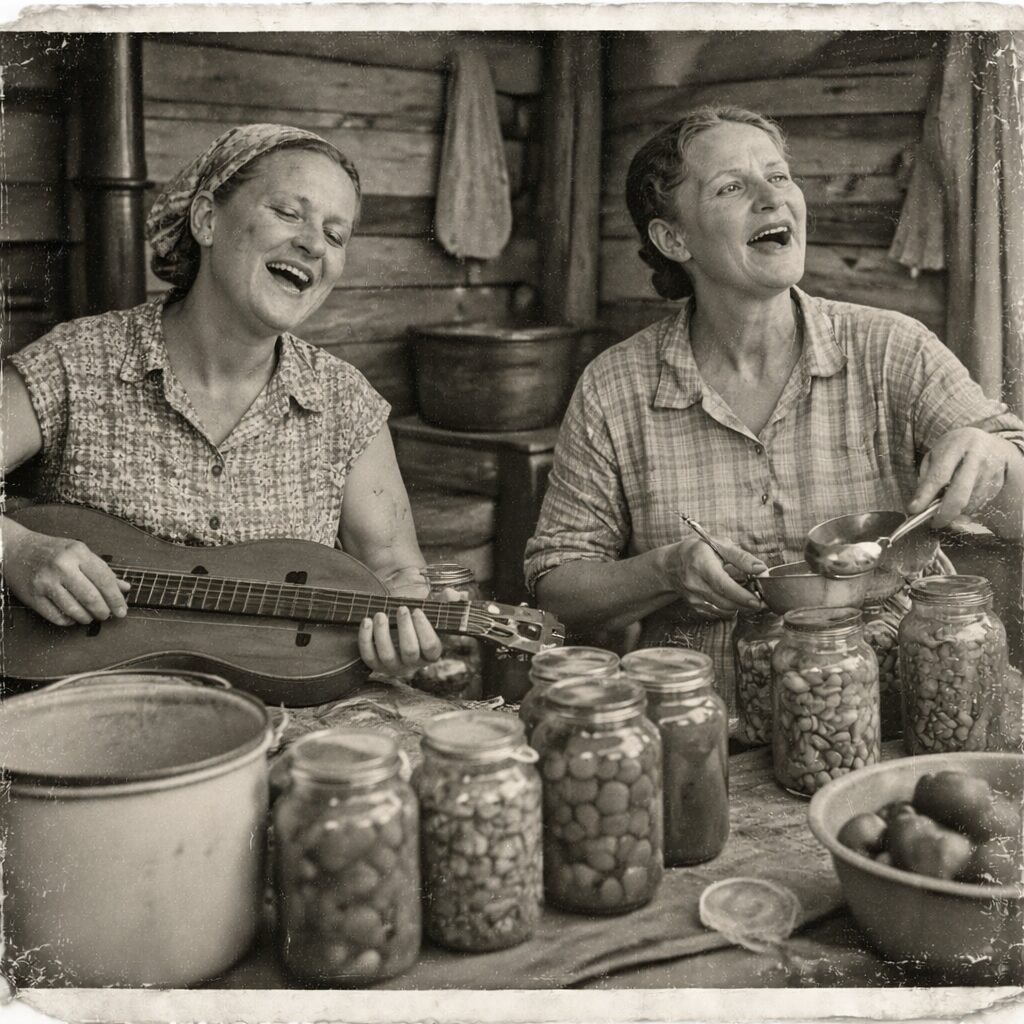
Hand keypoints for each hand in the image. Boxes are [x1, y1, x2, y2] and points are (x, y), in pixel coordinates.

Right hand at [1, 519, 129, 625]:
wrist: (16, 549)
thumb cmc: (53, 551)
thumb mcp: (80, 553)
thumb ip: (103, 571)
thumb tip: (125, 588)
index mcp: (78, 553)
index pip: (105, 580)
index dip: (116, 599)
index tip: (122, 611)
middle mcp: (62, 566)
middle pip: (91, 597)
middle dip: (103, 611)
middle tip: (106, 615)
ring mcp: (46, 582)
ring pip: (74, 609)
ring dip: (87, 617)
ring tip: (90, 616)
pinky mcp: (33, 596)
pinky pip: (57, 616)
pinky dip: (69, 621)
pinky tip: (73, 617)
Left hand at [357, 579, 462, 675]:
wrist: (394, 631)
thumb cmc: (417, 621)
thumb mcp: (431, 612)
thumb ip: (444, 602)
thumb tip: (454, 594)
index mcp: (430, 653)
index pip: (431, 647)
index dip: (424, 629)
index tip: (417, 610)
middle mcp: (413, 664)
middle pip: (410, 651)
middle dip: (405, 629)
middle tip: (402, 609)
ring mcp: (393, 666)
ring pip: (387, 655)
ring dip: (382, 633)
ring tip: (380, 614)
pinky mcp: (375, 665)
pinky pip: (368, 656)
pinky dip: (365, 639)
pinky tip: (366, 622)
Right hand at [661, 536, 766, 619]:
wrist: (672, 564)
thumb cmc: (698, 551)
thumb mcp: (719, 545)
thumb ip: (741, 557)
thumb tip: (761, 569)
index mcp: (701, 564)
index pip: (722, 584)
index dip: (741, 595)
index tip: (757, 600)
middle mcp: (695, 583)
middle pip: (724, 600)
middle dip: (746, 603)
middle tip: (762, 599)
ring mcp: (694, 597)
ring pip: (723, 609)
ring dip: (740, 606)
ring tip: (750, 596)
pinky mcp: (695, 606)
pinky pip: (718, 612)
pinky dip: (730, 608)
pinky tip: (735, 599)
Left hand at [909, 428, 1015, 527]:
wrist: (988, 442)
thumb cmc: (954, 449)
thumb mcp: (935, 454)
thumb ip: (927, 476)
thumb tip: (919, 503)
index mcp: (956, 446)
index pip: (939, 475)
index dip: (926, 495)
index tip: (914, 509)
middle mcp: (976, 457)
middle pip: (959, 494)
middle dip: (944, 514)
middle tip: (933, 522)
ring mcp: (990, 469)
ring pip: (971, 503)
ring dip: (956, 512)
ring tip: (946, 508)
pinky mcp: (998, 481)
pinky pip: (980, 504)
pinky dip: (967, 509)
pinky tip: (961, 502)